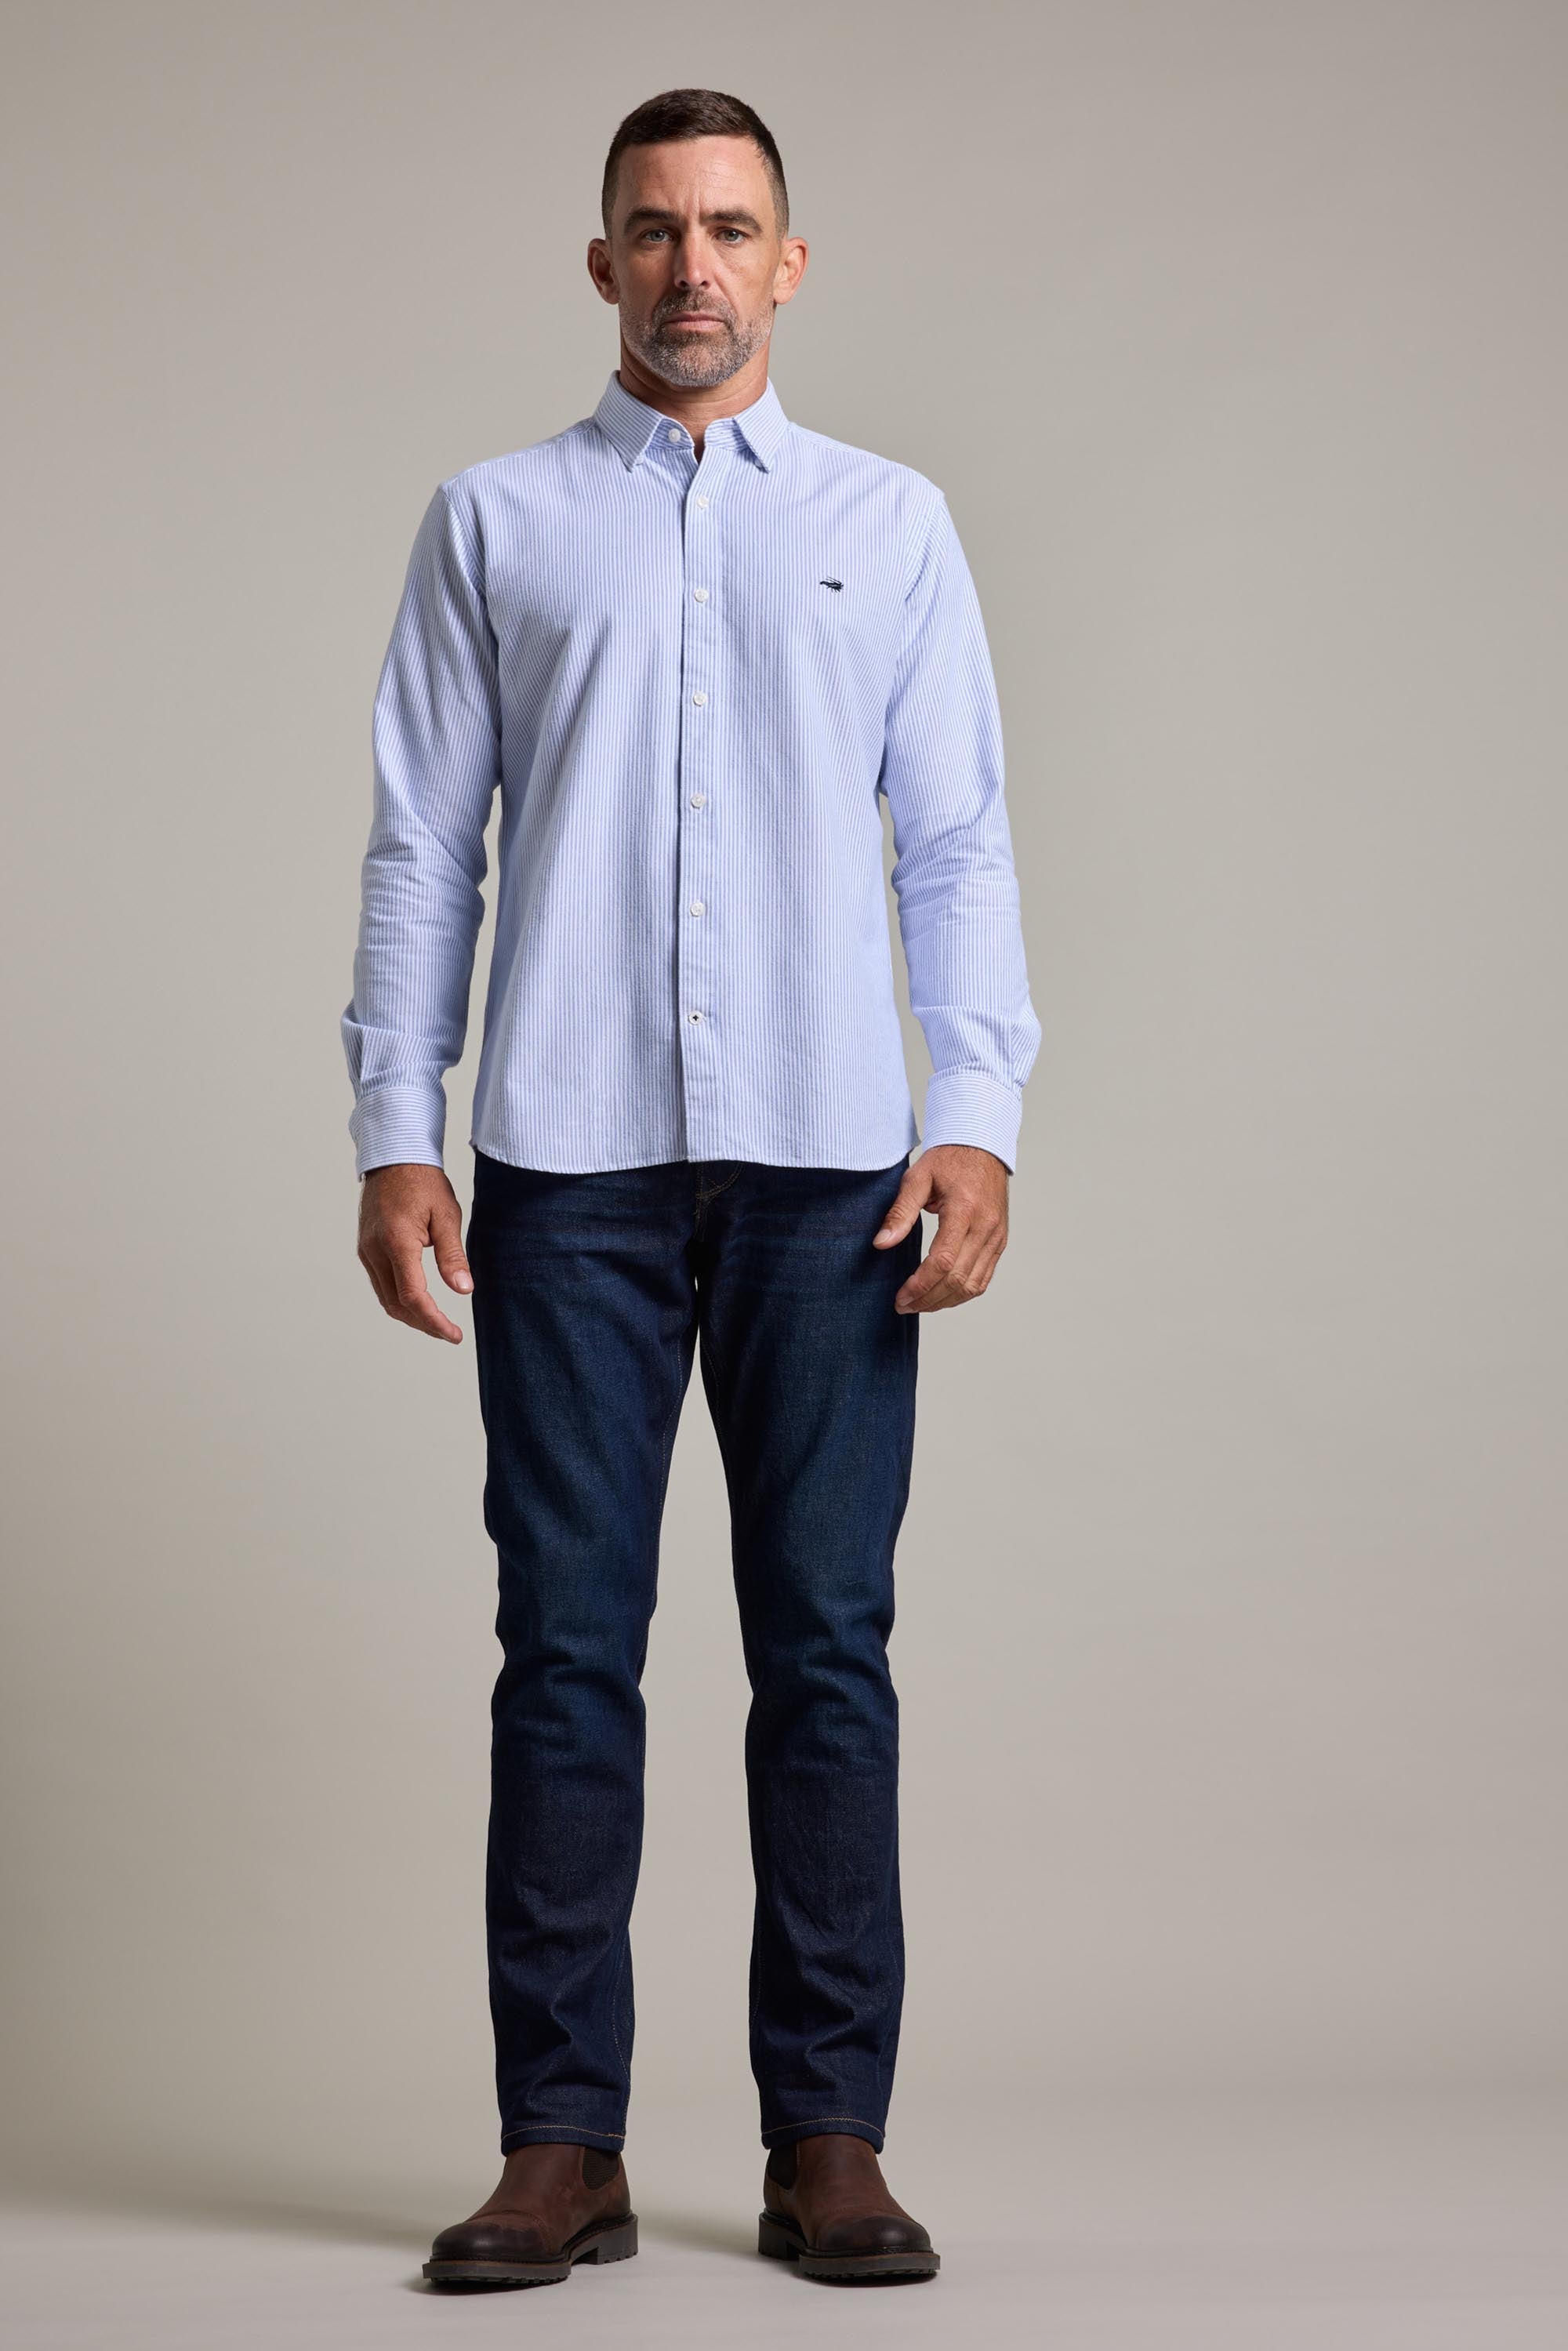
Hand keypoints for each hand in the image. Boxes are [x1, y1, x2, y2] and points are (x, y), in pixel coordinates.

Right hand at [356, 1163, 473, 1342]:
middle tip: (450, 1333)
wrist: (394, 1157)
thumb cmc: (423, 1182)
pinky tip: (418, 1301)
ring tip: (437, 1322)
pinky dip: (399, 1299)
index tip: (453, 1335)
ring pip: (385, 1298)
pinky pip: (380, 1283)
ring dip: (410, 1315)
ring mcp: (366, 1250)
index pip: (412, 1297)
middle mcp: (375, 1250)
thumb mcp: (446, 1215)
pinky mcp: (365, 1248)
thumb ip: (452, 1255)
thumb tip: (463, 1290)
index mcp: (397, 1242)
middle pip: (396, 1304)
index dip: (434, 1321)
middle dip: (423, 1324)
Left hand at [872, 1143, 1009, 1312]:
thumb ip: (900, 1213)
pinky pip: (984, 1278)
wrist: (981, 1146)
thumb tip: (881, 1244)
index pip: (943, 1261)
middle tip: (904, 1306)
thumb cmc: (948, 1160)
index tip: (901, 1296)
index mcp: (964, 1211)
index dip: (920, 1285)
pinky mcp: (1000, 1241)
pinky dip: (963, 1293)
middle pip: (958, 1280)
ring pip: (973, 1285)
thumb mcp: (917, 1178)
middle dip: (928, 1299)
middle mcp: (985, 1227)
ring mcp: (996, 1237)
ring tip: (920, 1304)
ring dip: (946, 1301)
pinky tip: (942, 1295)